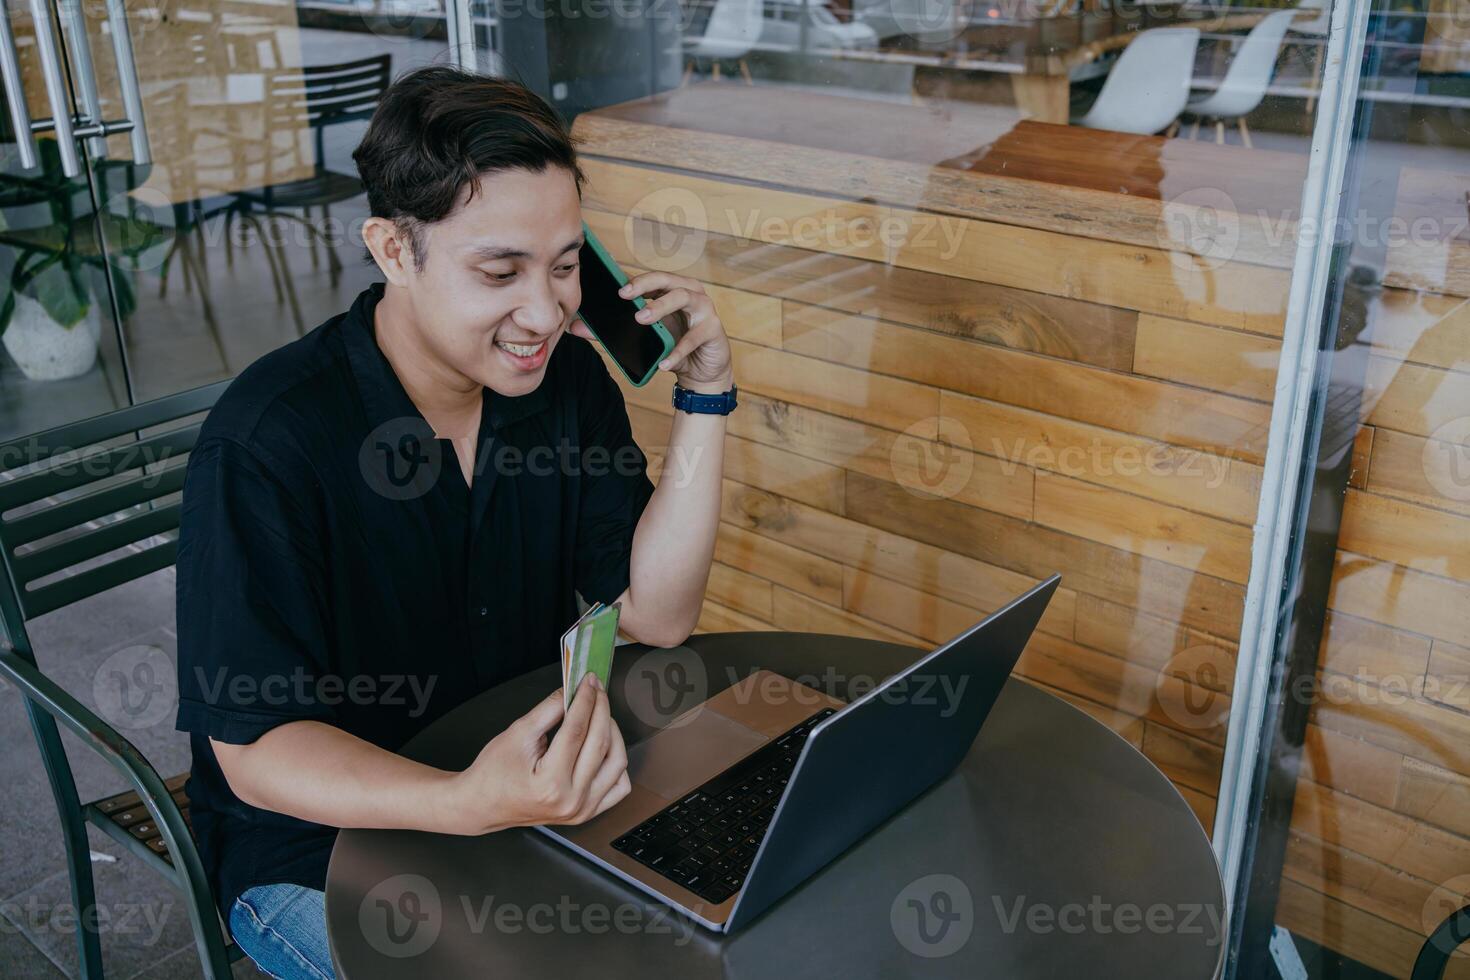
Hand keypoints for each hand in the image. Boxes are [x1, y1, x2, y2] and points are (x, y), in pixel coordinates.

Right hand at [445, 674, 630, 834]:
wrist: (483, 805)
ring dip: (613, 732)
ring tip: (599, 715)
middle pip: (600, 744)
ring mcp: (582, 810)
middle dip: (601, 709)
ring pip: (617, 763)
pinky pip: (619, 786)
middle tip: (595, 689)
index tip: (589, 682)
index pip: (577, 731)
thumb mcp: (517, 734)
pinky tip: (605, 746)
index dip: (585, 700)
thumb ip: (548, 711)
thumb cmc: (493, 774)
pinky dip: (617, 762)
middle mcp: (571, 800)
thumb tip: (573, 692)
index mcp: (550, 783)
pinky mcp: (587, 812)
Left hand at [570, 271, 733, 393]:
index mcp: (672, 289)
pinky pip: (693, 338)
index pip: (652, 278)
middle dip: (645, 286)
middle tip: (625, 296)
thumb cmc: (674, 346)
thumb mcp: (641, 338)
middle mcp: (690, 292)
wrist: (703, 373)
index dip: (635, 280)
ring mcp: (704, 309)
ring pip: (683, 298)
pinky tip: (664, 363)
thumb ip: (610, 331)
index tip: (616, 289)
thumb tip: (574, 328)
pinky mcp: (714, 329)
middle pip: (668, 280)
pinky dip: (677, 351)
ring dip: (660, 307)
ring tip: (641, 319)